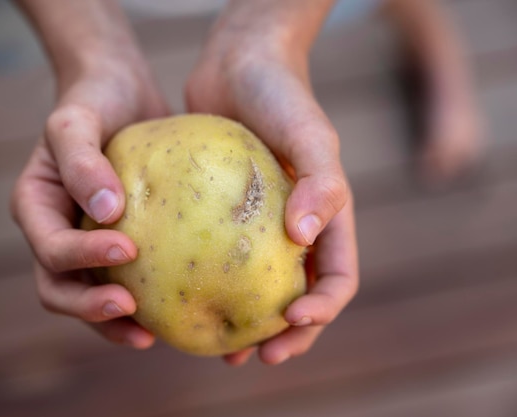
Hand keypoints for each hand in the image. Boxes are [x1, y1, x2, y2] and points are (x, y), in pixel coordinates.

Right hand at [11, 1, 168, 347]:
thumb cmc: (94, 99)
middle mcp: (55, 231)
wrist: (118, 90)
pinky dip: (141, 299)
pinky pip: (123, 279)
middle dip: (92, 308)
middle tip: (135, 311)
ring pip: (88, 296)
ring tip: (152, 335)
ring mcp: (84, 241)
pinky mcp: (115, 242)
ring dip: (113, 322)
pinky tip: (173, 307)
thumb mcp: (77, 119)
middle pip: (60, 289)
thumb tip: (107, 211)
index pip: (52, 249)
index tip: (130, 250)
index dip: (84, 258)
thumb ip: (81, 159)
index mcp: (36, 208)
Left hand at [185, 0, 358, 364]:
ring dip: (247, 324)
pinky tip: (179, 301)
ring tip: (223, 351)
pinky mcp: (221, 215)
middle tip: (255, 357)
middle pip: (299, 297)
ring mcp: (258, 225)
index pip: (337, 278)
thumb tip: (303, 239)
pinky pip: (216, 259)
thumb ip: (320, 183)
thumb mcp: (310, 132)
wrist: (240, 62)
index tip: (290, 323)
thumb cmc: (281, 93)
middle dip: (286, 335)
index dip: (322, 311)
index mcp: (327, 219)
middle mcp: (295, 229)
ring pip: (256, 288)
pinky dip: (207, 286)